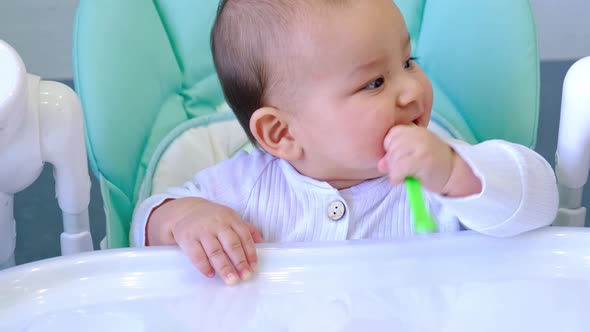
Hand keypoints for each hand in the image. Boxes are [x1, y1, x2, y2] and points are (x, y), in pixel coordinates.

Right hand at [147, 197, 263, 284]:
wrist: (185, 210)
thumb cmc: (213, 218)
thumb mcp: (230, 218)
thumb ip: (247, 229)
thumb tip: (263, 243)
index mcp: (230, 218)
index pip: (244, 236)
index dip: (250, 253)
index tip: (254, 268)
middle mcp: (217, 223)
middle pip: (231, 244)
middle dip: (239, 262)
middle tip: (245, 276)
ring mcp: (201, 231)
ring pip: (215, 251)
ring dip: (224, 267)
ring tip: (231, 280)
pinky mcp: (187, 238)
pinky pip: (196, 254)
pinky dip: (204, 266)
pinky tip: (211, 274)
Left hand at [378, 125, 454, 193]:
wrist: (455, 173)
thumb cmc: (431, 164)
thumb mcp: (412, 155)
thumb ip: (395, 156)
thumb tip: (381, 165)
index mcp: (414, 130)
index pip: (390, 136)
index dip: (391, 150)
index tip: (401, 158)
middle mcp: (417, 134)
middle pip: (390, 147)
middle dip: (392, 162)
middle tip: (402, 170)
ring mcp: (421, 145)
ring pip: (392, 159)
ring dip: (394, 172)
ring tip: (405, 175)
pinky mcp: (422, 159)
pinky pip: (398, 169)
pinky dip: (396, 178)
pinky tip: (404, 179)